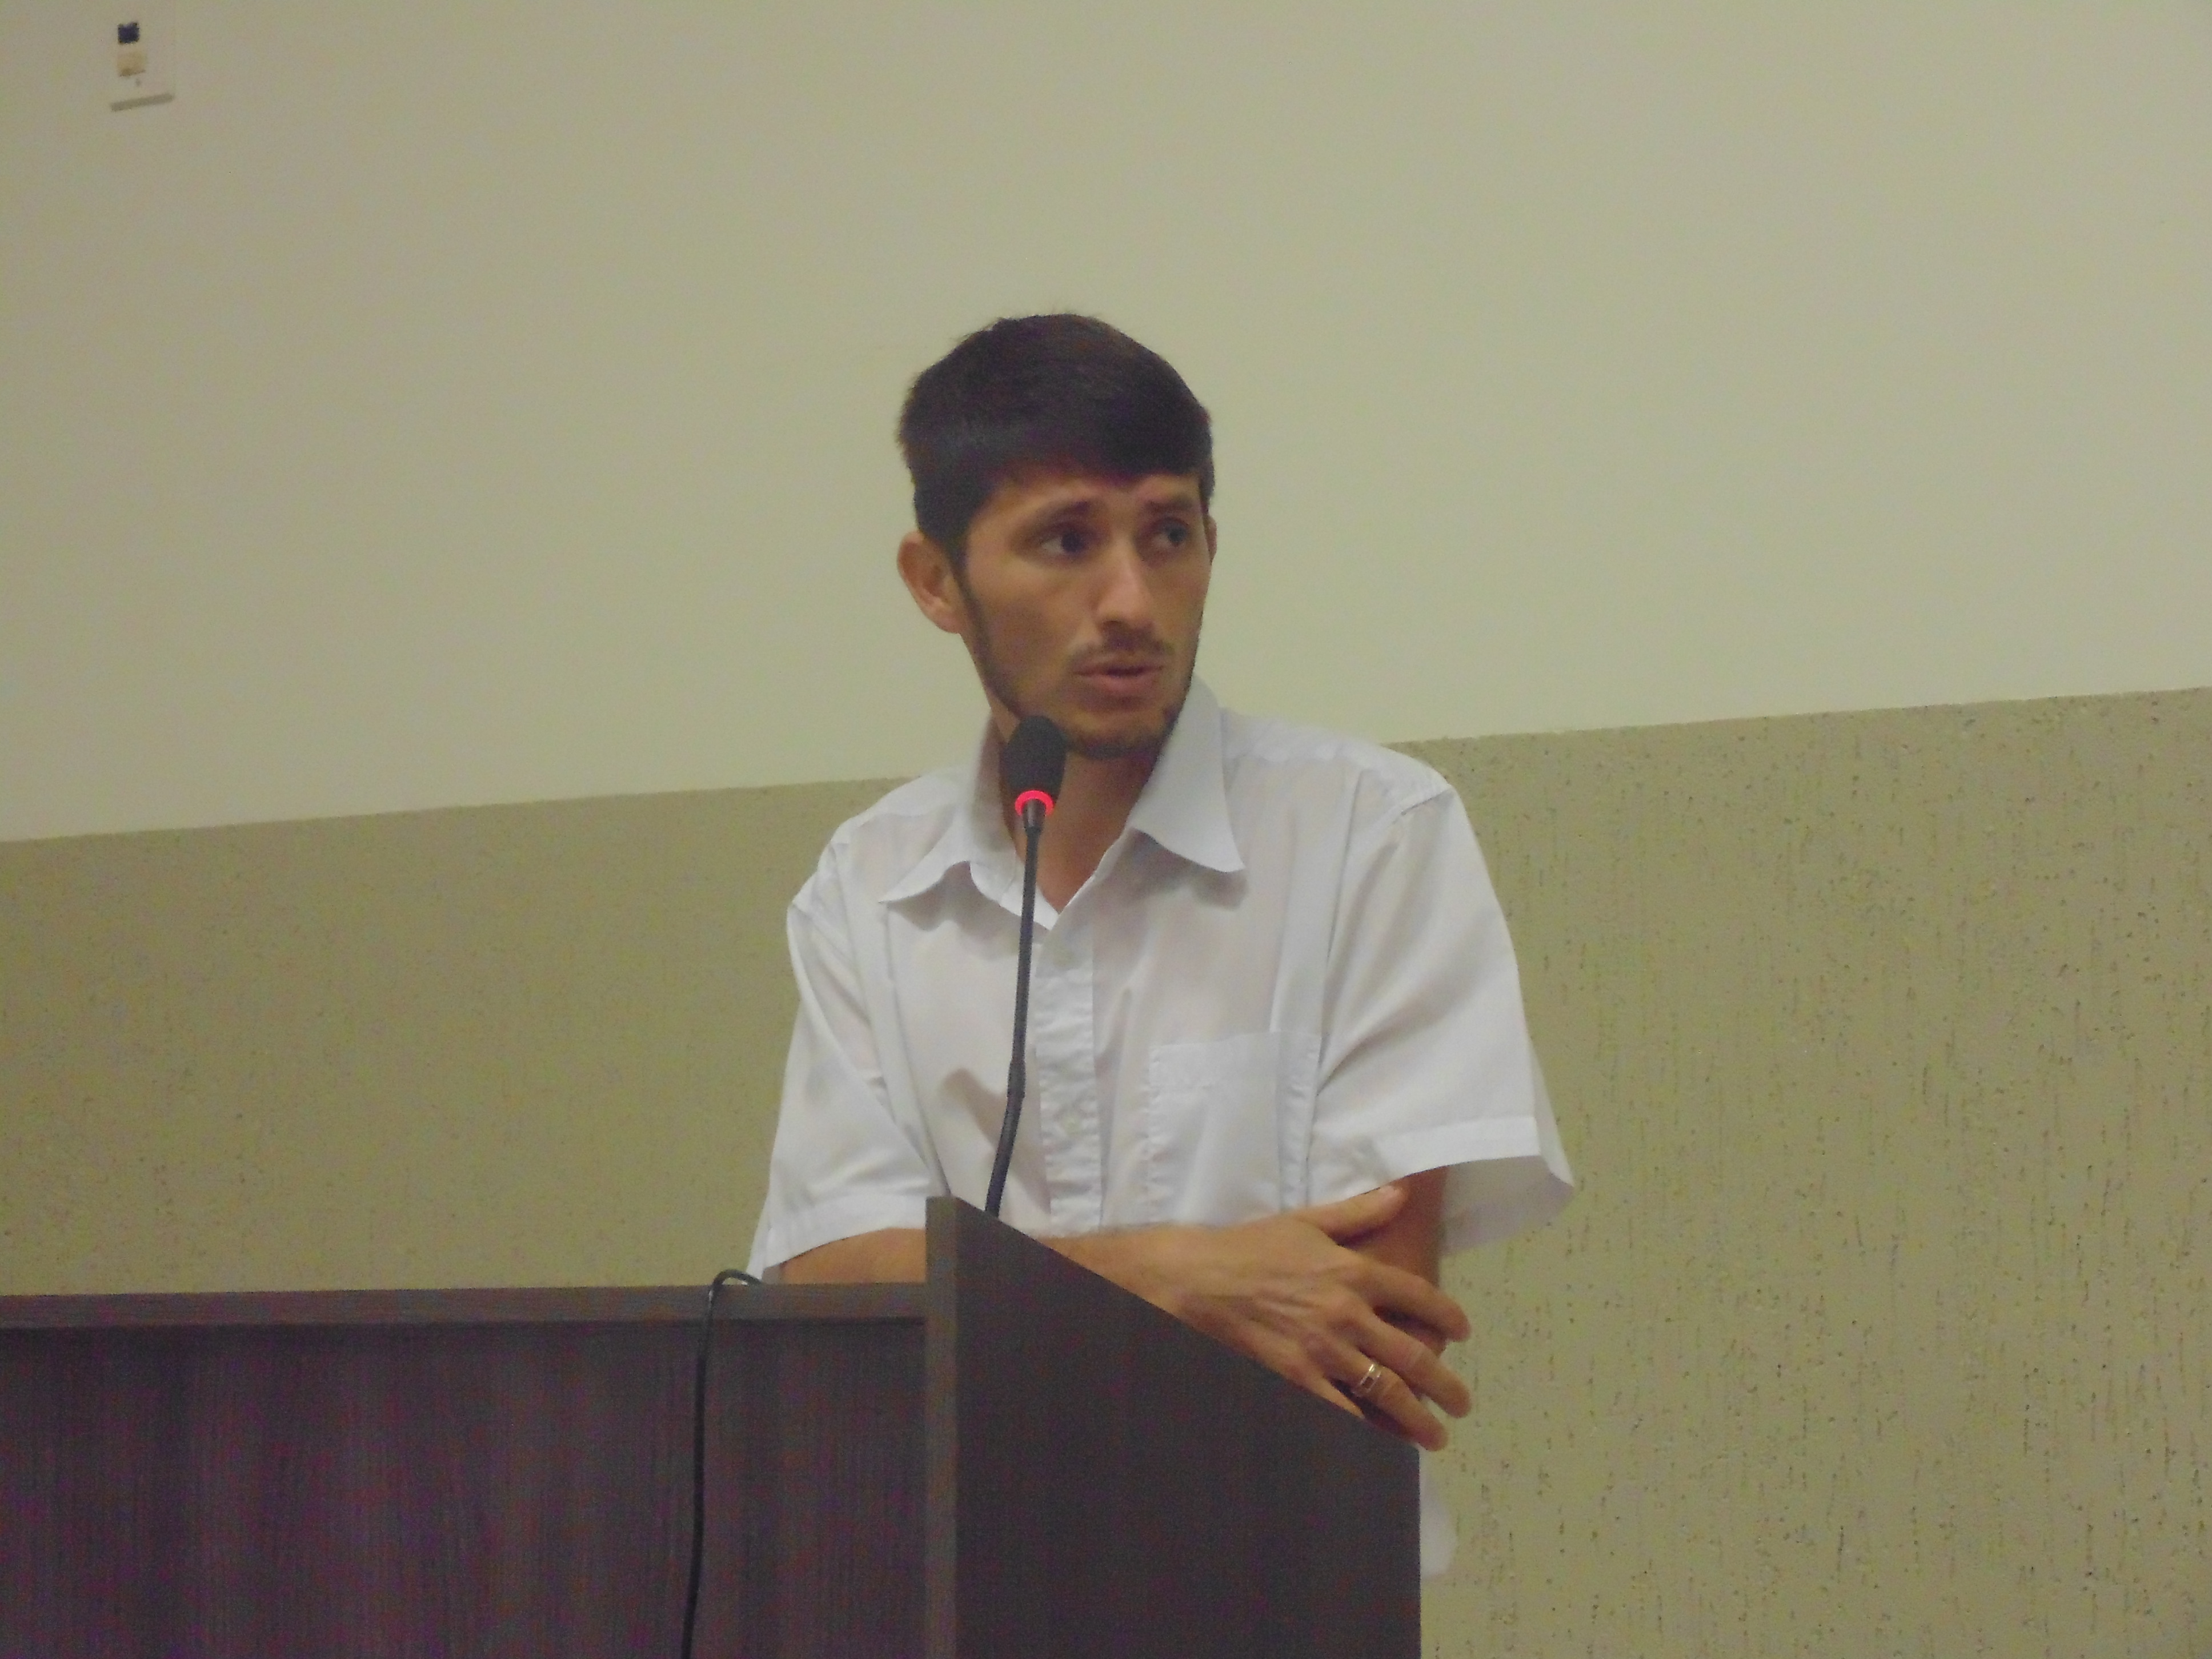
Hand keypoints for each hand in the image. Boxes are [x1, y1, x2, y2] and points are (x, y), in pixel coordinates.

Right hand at [1072, 1184, 1471, 1449]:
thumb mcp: (1307, 1221)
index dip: (1448, 1316)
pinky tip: (1383, 1447)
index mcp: (1354, 1271)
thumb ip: (1358, 1212)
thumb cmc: (1251, 1247)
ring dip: (1417, 1418)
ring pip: (1386, 1391)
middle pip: (1413, 1354)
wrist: (1199, 1279)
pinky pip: (1342, 1413)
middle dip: (1444, 1384)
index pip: (1419, 1296)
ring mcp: (1324, 1351)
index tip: (1462, 1332)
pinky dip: (1367, 1433)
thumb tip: (1400, 1194)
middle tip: (1460, 1404)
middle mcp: (1348, 1313)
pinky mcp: (1298, 1378)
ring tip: (1434, 1436)